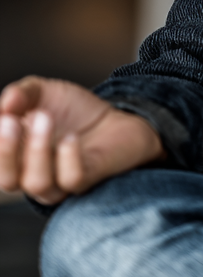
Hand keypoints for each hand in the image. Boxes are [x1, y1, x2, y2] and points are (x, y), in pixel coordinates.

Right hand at [0, 76, 165, 204]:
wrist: (117, 115)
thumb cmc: (74, 110)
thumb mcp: (44, 93)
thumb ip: (21, 94)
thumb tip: (5, 103)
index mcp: (16, 158)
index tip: (3, 117)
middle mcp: (32, 176)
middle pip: (7, 180)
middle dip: (6, 151)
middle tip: (10, 120)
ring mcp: (60, 183)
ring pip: (37, 183)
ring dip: (37, 150)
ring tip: (46, 117)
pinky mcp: (88, 179)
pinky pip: (72, 180)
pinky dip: (68, 159)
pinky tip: (71, 138)